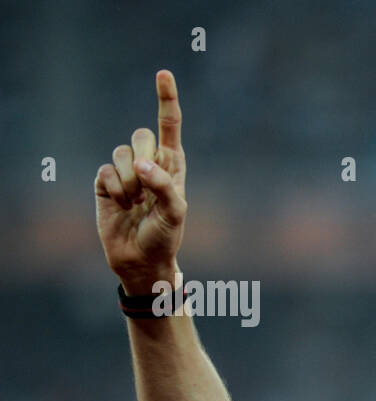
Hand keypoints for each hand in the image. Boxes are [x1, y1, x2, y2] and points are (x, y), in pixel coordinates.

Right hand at [94, 69, 186, 295]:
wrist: (141, 257)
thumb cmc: (166, 235)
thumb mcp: (175, 212)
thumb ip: (164, 185)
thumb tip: (142, 164)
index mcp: (173, 164)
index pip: (170, 125)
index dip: (166, 98)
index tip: (163, 73)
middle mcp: (149, 162)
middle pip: (141, 135)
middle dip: (145, 158)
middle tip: (148, 188)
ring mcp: (127, 171)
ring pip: (122, 153)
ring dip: (130, 181)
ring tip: (135, 202)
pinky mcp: (106, 181)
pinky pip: (106, 171)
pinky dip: (115, 190)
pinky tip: (122, 205)